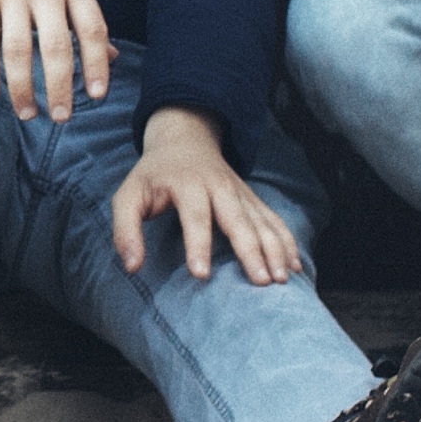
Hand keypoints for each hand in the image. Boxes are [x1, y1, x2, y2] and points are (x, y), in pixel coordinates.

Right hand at [0, 0, 110, 122]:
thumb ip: (85, 14)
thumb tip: (110, 57)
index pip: (92, 28)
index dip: (97, 63)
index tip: (97, 95)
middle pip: (56, 47)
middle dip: (60, 87)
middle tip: (61, 117)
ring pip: (17, 50)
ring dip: (22, 88)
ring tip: (26, 113)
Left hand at [108, 109, 297, 283]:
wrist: (184, 140)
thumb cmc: (153, 176)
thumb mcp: (129, 195)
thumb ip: (125, 229)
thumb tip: (132, 266)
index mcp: (187, 185)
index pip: (195, 217)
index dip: (198, 245)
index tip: (201, 275)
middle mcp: (219, 187)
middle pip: (237, 220)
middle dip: (250, 250)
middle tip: (261, 281)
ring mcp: (240, 192)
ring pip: (261, 221)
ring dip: (275, 249)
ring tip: (281, 280)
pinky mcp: (253, 199)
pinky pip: (274, 220)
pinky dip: (287, 242)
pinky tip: (295, 266)